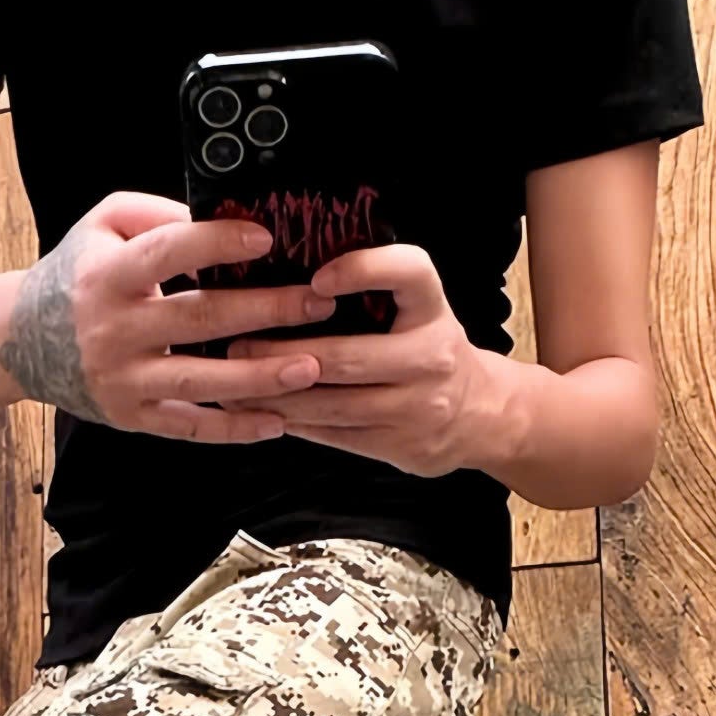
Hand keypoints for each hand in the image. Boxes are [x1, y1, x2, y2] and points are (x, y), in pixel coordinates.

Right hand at [0, 192, 342, 443]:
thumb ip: (156, 216)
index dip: (216, 243)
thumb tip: (222, 218)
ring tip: (310, 368)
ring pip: (199, 382)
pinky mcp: (133, 419)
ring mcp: (124, 381)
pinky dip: (234, 429)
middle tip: (317, 304)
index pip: (167, 253)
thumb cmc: (77, 275)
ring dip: (259, 378)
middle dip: (262, 311)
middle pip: (197, 319)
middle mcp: (114, 331)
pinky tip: (278, 421)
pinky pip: (190, 428)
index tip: (266, 238)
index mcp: (108, 276)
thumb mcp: (102, 226)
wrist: (19, 341)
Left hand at [218, 243, 505, 477]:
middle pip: (347, 356)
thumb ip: (377, 289)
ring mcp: (416, 406)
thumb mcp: (419, 307)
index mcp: (433, 308)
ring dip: (277, 396)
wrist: (479, 414)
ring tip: (236, 384)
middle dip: (284, 353)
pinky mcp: (399, 445)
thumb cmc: (428, 348)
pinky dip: (295, 423)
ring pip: (333, 404)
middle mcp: (430, 356)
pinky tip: (263, 412)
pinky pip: (335, 435)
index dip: (363, 270)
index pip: (409, 273)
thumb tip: (294, 279)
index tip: (317, 279)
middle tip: (238, 345)